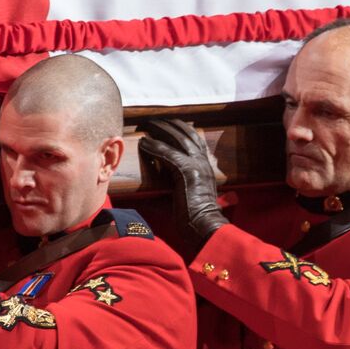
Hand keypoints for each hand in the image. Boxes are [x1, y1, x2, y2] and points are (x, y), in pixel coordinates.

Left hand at [135, 116, 228, 247]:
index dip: (180, 129)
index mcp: (206, 166)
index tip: (166, 125)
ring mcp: (197, 165)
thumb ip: (170, 185)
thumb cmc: (193, 218)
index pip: (194, 139)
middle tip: (152, 121)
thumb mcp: (184, 196)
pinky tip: (143, 142)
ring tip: (146, 126)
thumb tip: (146, 186)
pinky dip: (154, 147)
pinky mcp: (187, 171)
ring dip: (160, 130)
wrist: (204, 227)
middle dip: (168, 125)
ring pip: (177, 138)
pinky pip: (167, 153)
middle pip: (186, 133)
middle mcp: (204, 162)